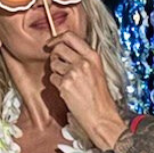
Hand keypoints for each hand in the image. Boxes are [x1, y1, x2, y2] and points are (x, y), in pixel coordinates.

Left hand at [46, 32, 124, 150]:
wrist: (102, 116)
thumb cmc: (100, 98)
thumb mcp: (97, 72)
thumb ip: (84, 59)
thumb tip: (66, 51)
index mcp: (93, 57)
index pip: (70, 36)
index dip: (57, 38)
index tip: (51, 43)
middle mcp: (83, 62)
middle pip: (58, 48)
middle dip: (54, 55)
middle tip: (57, 64)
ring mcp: (73, 73)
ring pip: (53, 64)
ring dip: (56, 72)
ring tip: (67, 82)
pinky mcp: (65, 84)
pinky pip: (52, 79)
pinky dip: (57, 85)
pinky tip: (67, 91)